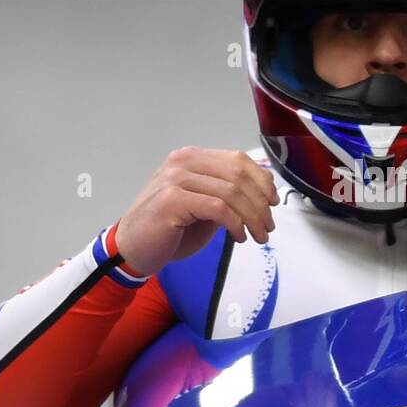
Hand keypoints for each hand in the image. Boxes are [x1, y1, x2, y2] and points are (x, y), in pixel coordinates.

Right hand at [115, 147, 279, 275]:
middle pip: (239, 175)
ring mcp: (175, 179)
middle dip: (261, 203)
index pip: (238, 160)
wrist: (132, 249)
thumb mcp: (204, 203)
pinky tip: (238, 237)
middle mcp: (183, 162)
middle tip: (268, 226)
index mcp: (192, 157)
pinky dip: (235, 224)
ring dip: (252, 217)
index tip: (273, 202)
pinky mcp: (172, 200)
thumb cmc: (168, 228)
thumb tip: (265, 187)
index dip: (262, 180)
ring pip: (232, 192)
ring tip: (258, 235)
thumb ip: (228, 191)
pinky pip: (218, 208)